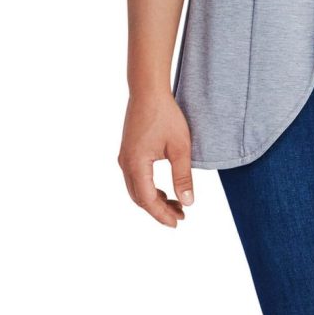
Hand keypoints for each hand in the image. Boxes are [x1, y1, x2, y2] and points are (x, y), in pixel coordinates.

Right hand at [118, 91, 195, 226]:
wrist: (148, 91)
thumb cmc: (166, 116)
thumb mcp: (180, 148)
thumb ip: (183, 176)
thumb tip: (189, 202)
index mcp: (136, 164)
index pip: (148, 200)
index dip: (162, 215)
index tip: (178, 223)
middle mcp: (125, 163)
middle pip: (139, 198)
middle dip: (159, 211)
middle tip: (180, 217)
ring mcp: (124, 158)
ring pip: (136, 189)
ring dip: (154, 200)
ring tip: (176, 205)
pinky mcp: (128, 152)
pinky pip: (135, 179)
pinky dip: (149, 189)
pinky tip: (164, 191)